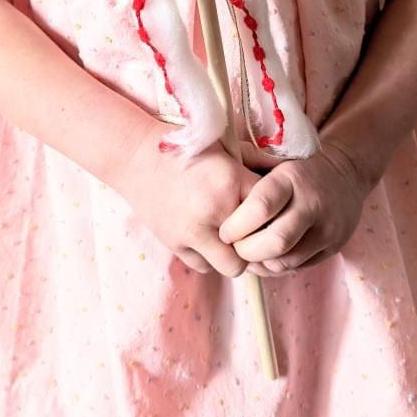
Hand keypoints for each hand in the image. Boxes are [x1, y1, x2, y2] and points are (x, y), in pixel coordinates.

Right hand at [117, 118, 261, 277]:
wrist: (137, 156)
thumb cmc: (184, 150)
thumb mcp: (224, 153)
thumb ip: (248, 176)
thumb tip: (279, 197)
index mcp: (233, 181)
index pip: (272, 213)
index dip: (274, 218)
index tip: (272, 217)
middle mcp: (217, 209)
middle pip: (257, 246)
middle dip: (257, 244)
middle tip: (253, 236)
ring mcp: (195, 230)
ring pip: (233, 265)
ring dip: (233, 255)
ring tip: (228, 239)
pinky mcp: (176, 244)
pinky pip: (204, 265)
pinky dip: (208, 257)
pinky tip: (204, 238)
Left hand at [218, 137, 372, 276]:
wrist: (345, 175)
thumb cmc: (295, 168)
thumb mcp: (272, 158)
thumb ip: (244, 164)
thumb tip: (209, 170)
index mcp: (292, 178)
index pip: (262, 206)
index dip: (236, 224)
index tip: (224, 230)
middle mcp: (312, 204)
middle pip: (275, 241)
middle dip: (246, 251)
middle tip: (232, 248)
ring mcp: (326, 228)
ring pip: (285, 260)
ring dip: (258, 264)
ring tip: (244, 254)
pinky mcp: (332, 248)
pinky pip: (296, 267)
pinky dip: (274, 267)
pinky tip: (263, 257)